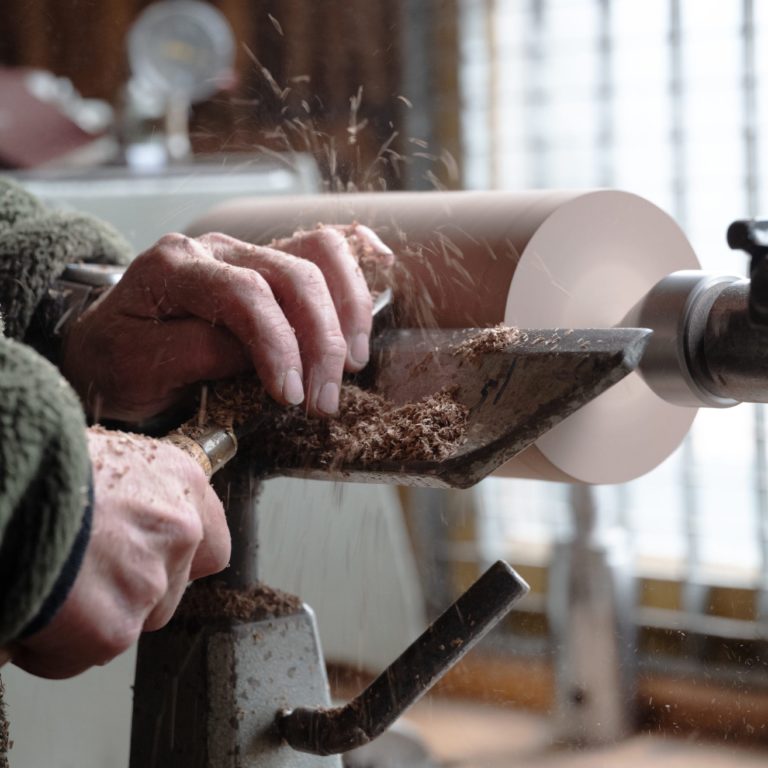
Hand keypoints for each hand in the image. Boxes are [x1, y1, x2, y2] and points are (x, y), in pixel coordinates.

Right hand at [10, 427, 229, 678]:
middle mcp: (180, 531)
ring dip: (90, 620)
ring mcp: (151, 582)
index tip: (149, 566)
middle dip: (124, 594)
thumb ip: (128, 494)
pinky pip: (82, 654)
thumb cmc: (41, 465)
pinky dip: (51, 648)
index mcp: (180, 480)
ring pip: (128, 624)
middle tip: (77, 577)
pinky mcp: (115, 628)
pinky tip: (29, 610)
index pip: (211, 543)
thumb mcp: (99, 454)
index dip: (176, 562)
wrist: (4, 486)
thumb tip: (116, 516)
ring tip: (46, 585)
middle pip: (166, 591)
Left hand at [61, 226, 393, 421]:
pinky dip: (355, 256)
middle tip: (326, 400)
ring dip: (347, 310)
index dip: (279, 346)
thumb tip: (269, 358)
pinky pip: (321, 244)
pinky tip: (381, 266)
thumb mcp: (140, 367)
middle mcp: (215, 249)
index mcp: (175, 267)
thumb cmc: (117, 363)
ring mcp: (245, 253)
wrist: (104, 350)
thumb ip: (202, 353)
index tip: (292, 396)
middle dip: (321, 341)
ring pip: (319, 253)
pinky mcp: (267, 266)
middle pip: (293, 275)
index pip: (245, 295)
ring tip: (353, 363)